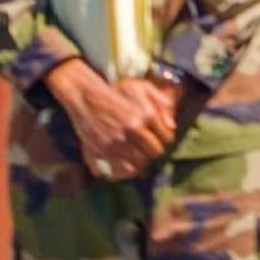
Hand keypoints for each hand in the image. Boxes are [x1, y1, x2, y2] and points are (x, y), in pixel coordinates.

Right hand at [46, 61, 173, 180]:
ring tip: (138, 158)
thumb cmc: (115, 94)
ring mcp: (120, 141)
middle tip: (148, 151)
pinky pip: (124, 169)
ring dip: (142, 162)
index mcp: (147, 115)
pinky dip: (128, 171)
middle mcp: (135, 129)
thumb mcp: (143, 89)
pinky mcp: (105, 150)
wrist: (87, 97)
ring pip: (142, 163)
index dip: (164, 142)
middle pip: (156, 153)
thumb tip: (172, 126)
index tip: (159, 142)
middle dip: (154, 153)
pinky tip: (127, 165)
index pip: (167, 139)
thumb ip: (161, 103)